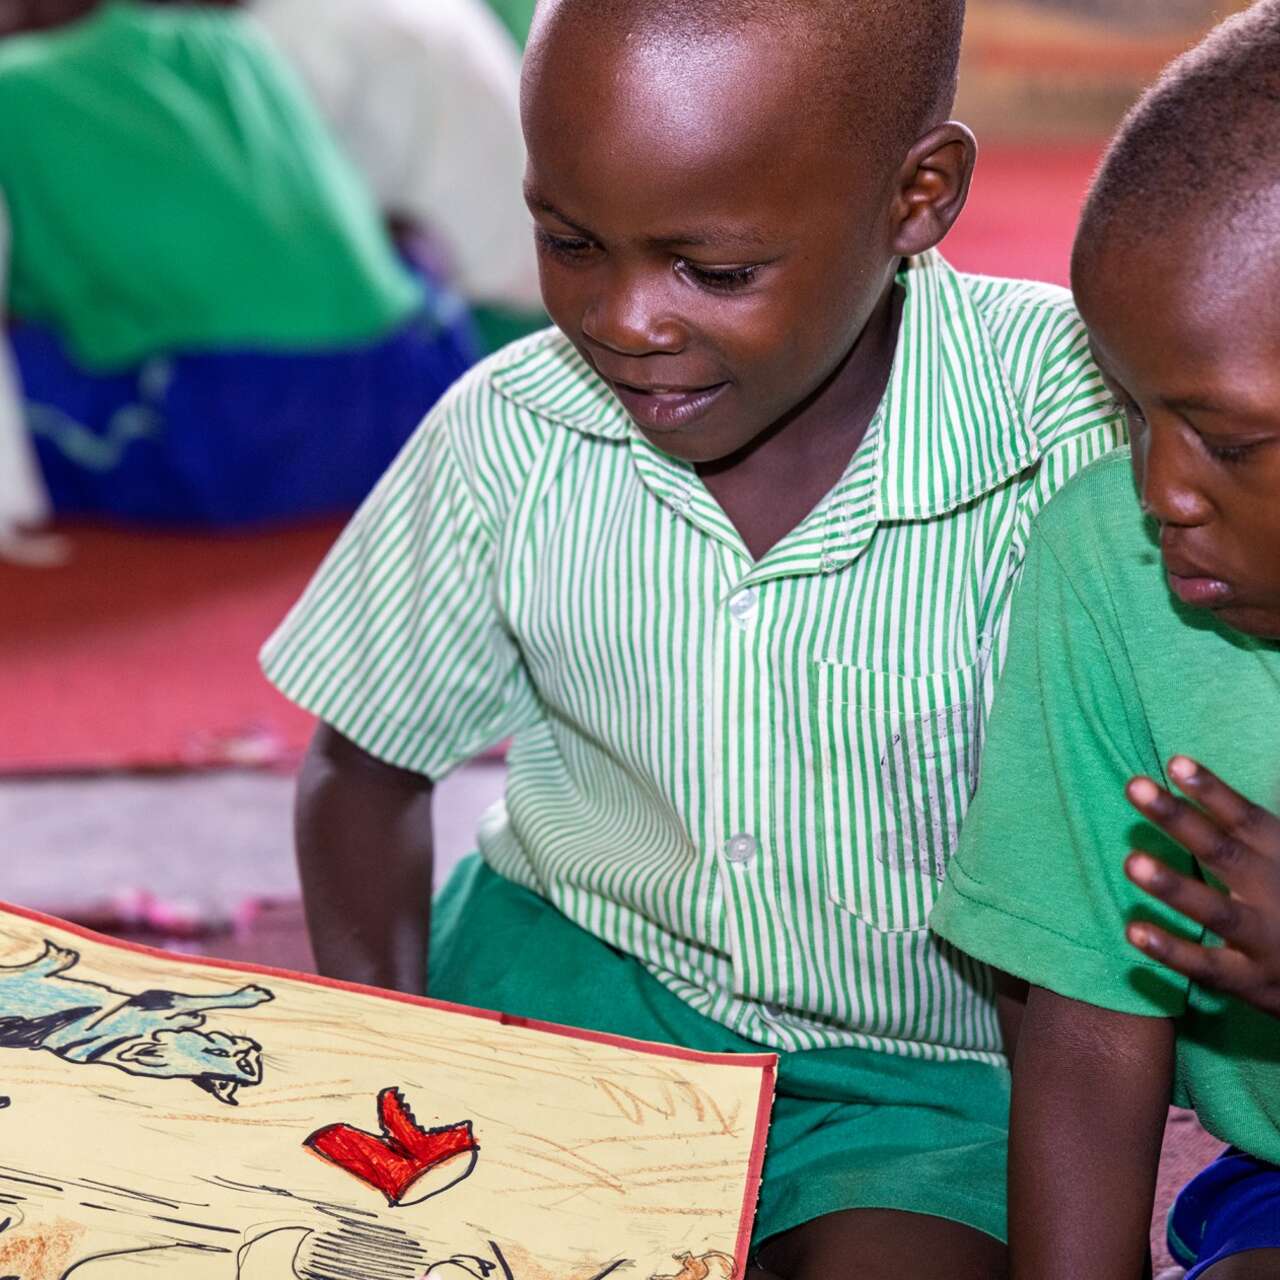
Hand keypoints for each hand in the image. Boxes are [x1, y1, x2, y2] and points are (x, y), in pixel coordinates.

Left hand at [1123, 756, 1279, 1017]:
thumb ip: (1260, 830)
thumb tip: (1261, 769)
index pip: (1247, 819)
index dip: (1214, 791)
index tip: (1176, 762)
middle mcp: (1276, 894)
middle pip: (1224, 853)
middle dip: (1179, 819)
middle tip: (1134, 787)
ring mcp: (1265, 940)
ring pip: (1217, 912)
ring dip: (1174, 887)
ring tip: (1130, 862)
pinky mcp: (1252, 981)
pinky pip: (1207, 967)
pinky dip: (1171, 950)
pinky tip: (1133, 931)